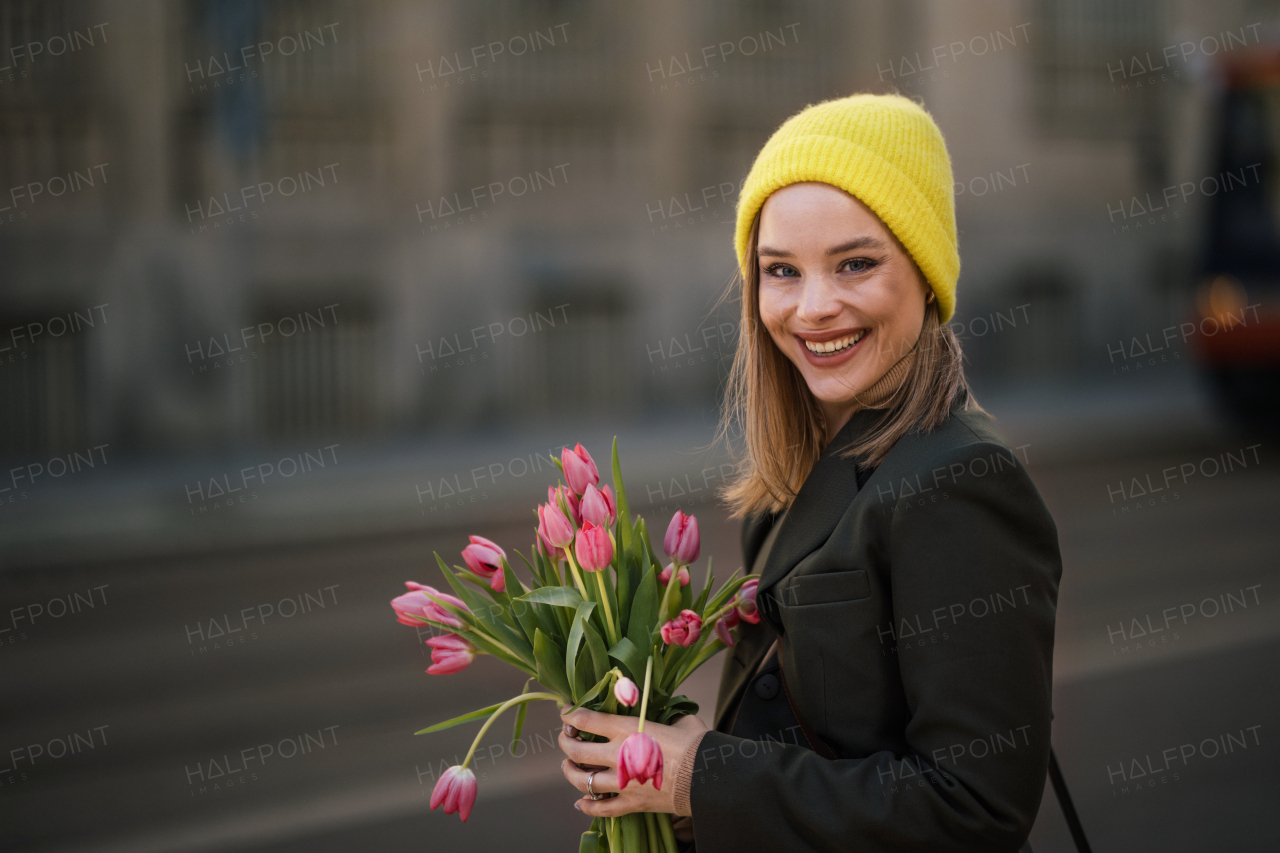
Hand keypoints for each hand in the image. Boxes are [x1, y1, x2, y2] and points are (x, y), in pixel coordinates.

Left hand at [558, 706, 707, 817]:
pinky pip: (602, 808)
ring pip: (583, 780)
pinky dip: (588, 807)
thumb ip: (663, 716)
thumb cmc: (696, 744)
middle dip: (565, 742)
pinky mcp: (632, 803)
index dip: (571, 715)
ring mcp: (622, 782)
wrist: (709, 777)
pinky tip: (580, 803)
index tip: (567, 713)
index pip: (586, 720)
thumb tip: (663, 713)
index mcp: (628, 729)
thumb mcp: (677, 720)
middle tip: (565, 738)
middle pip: (577, 750)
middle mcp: (618, 755)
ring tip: (568, 766)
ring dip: (570, 772)